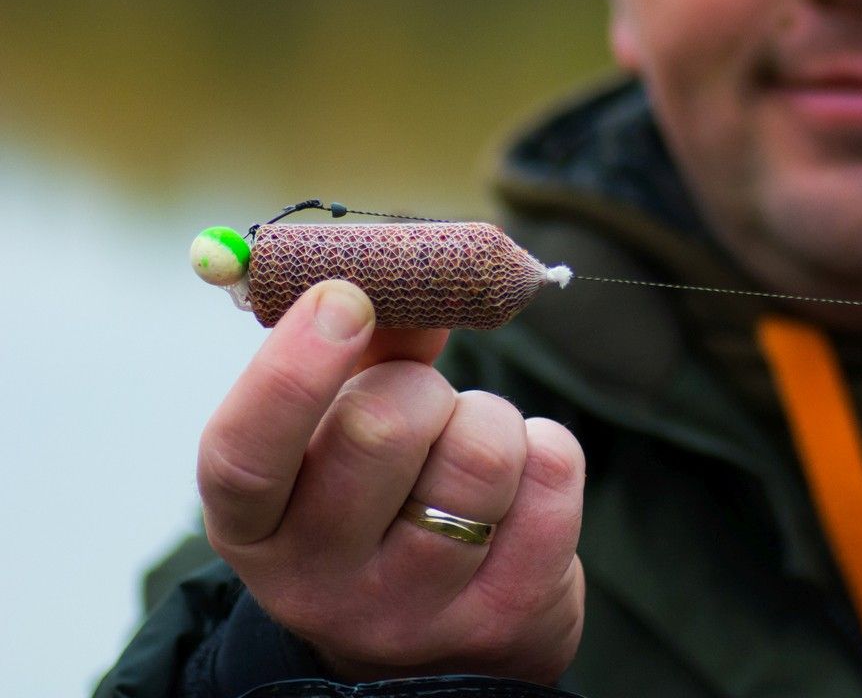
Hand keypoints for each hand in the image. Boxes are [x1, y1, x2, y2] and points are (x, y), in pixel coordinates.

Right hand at [197, 280, 585, 681]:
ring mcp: (414, 612)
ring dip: (492, 421)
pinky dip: (548, 451)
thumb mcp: (341, 438)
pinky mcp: (507, 618)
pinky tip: (520, 488)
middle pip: (382, 430)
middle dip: (423, 386)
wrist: (439, 648)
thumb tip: (410, 277)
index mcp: (254, 525)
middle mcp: (319, 582)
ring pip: (482, 453)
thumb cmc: (382, 506)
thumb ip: (368, 353)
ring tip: (473, 453)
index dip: (292, 369)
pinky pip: (554, 478)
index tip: (344, 299)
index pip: (243, 453)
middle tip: (428, 404)